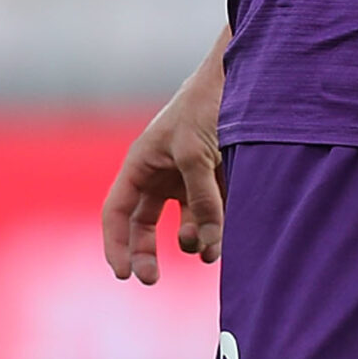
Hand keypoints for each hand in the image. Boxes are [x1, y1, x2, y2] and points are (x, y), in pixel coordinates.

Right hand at [101, 36, 226, 284]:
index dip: (115, 244)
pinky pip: (212, 214)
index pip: (117, 211)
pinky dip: (217, 229)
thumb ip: (200, 201)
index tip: (124, 274)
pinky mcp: (216, 181)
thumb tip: (205, 245)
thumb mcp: (195, 153)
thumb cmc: (206, 107)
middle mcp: (160, 174)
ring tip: (208, 251)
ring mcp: (188, 178)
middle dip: (147, 253)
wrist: (242, 78)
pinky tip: (224, 236)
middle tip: (153, 280)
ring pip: (184, 224)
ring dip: (193, 242)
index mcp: (141, 164)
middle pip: (144, 225)